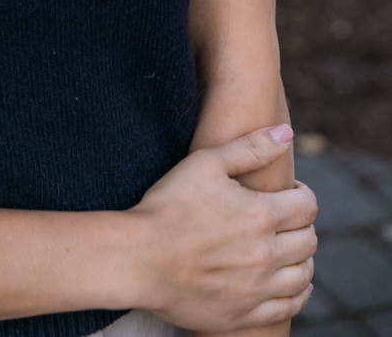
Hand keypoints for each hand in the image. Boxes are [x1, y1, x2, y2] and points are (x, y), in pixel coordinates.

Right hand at [130, 125, 316, 330]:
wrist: (139, 258)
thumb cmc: (169, 206)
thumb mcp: (205, 163)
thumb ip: (249, 147)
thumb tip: (285, 132)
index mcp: (261, 215)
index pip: (306, 206)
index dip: (302, 193)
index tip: (289, 190)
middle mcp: (267, 255)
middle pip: (308, 240)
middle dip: (302, 224)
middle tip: (285, 217)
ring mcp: (258, 289)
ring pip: (303, 275)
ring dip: (303, 258)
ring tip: (288, 248)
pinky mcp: (245, 313)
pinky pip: (289, 307)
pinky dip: (298, 294)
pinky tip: (294, 284)